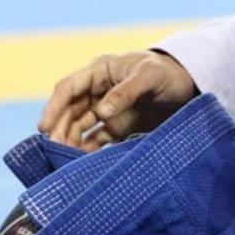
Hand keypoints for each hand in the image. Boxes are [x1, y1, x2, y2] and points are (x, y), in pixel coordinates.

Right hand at [38, 49, 195, 151]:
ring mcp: (106, 110)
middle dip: (58, 128)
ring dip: (69, 141)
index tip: (44, 126)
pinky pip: (96, 140)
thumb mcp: (149, 76)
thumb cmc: (168, 73)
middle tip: (53, 148)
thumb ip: (125, 92)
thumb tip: (100, 112)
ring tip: (63, 158)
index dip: (54, 107)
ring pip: (79, 127)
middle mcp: (98, 91)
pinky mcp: (117, 127)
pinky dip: (87, 151)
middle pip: (69, 111)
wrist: (190, 85)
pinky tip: (81, 163)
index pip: (68, 88)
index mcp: (100, 71)